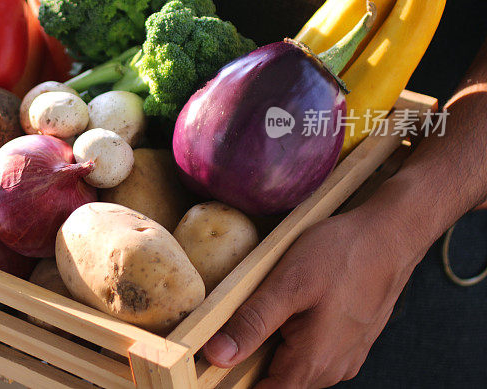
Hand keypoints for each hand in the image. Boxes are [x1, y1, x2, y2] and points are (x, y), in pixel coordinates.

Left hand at [202, 208, 418, 387]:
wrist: (391, 235)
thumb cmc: (342, 254)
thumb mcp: (287, 283)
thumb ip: (252, 323)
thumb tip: (217, 356)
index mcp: (315, 361)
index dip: (236, 379)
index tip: (219, 356)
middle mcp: (334, 368)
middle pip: (280, 381)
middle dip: (254, 360)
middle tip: (239, 323)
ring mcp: (346, 355)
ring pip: (298, 367)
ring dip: (275, 347)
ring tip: (268, 309)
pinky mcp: (352, 340)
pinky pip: (315, 352)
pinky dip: (296, 337)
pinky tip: (292, 307)